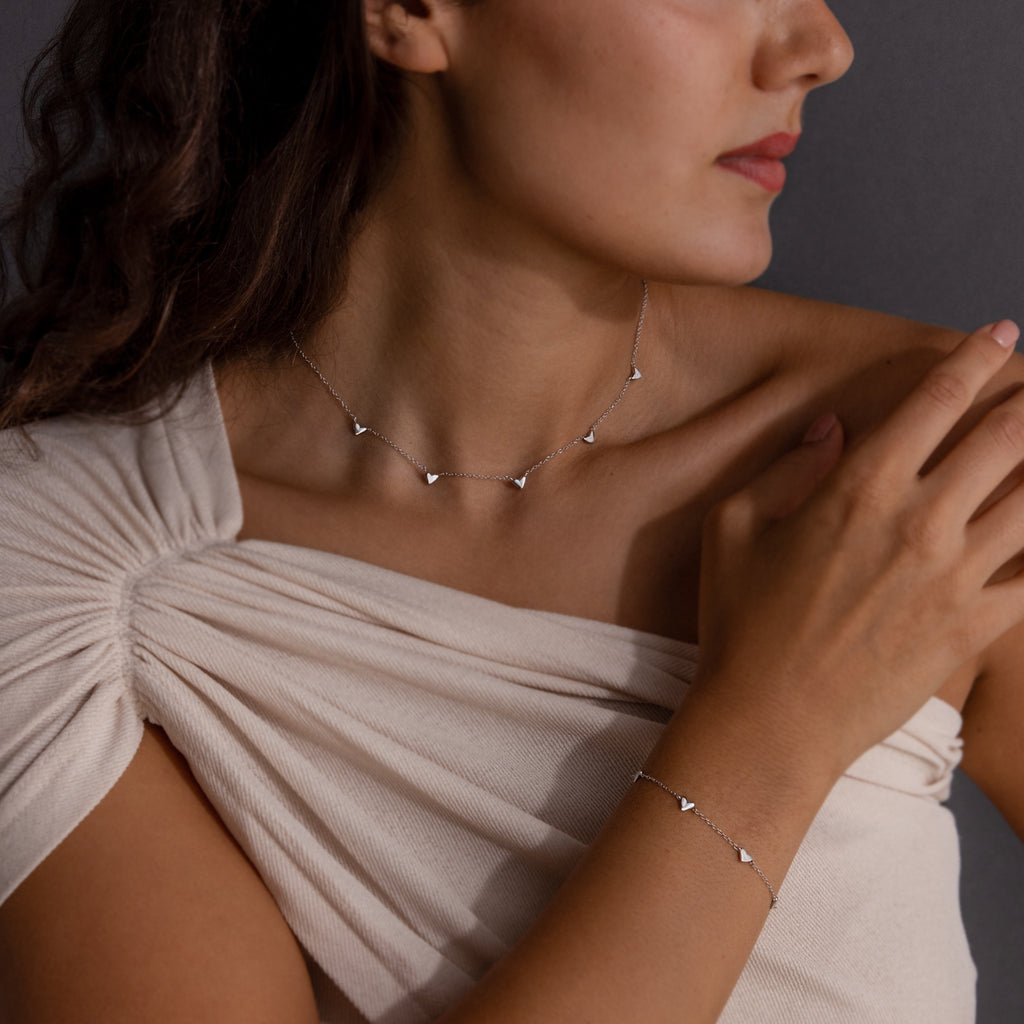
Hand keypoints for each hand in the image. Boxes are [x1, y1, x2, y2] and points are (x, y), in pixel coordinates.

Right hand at [695, 320, 1023, 774]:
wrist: (769, 721)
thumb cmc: (739, 624)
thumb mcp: (733, 529)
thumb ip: (787, 468)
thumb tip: (832, 430)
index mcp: (857, 489)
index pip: (934, 402)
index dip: (974, 359)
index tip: (999, 334)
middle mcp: (918, 522)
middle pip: (1006, 438)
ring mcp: (954, 577)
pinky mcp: (972, 627)